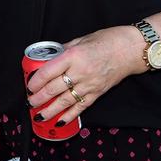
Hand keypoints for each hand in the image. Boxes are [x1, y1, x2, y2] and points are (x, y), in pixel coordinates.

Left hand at [26, 25, 141, 125]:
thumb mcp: (80, 40)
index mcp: (73, 56)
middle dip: (40, 97)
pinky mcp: (98, 93)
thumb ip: (64, 50)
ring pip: (66, 101)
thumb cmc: (107, 41)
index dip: (36, 81)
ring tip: (39, 115)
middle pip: (54, 88)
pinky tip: (61, 120)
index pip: (49, 72)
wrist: (131, 50)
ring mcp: (90, 84)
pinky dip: (70, 115)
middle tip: (30, 101)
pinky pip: (81, 106)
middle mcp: (81, 72)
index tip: (29, 85)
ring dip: (51, 110)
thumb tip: (49, 57)